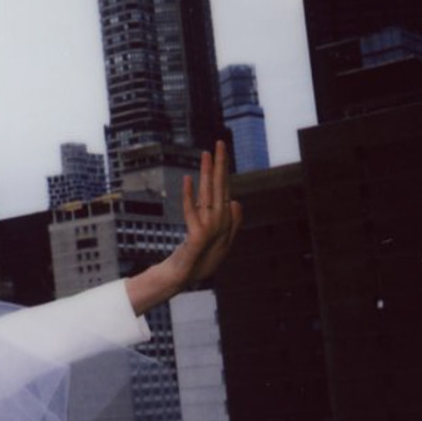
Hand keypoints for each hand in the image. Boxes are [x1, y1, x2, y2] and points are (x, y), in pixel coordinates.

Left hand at [124, 140, 241, 315]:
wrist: (184, 277)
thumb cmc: (201, 260)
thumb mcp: (223, 241)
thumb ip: (233, 221)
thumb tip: (237, 200)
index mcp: (224, 219)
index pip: (224, 188)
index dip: (223, 169)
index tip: (220, 150)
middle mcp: (219, 220)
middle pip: (219, 186)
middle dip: (219, 164)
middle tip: (218, 143)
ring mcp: (210, 227)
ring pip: (208, 194)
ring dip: (207, 173)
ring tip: (206, 154)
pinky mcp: (197, 235)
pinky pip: (191, 211)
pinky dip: (189, 195)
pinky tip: (188, 179)